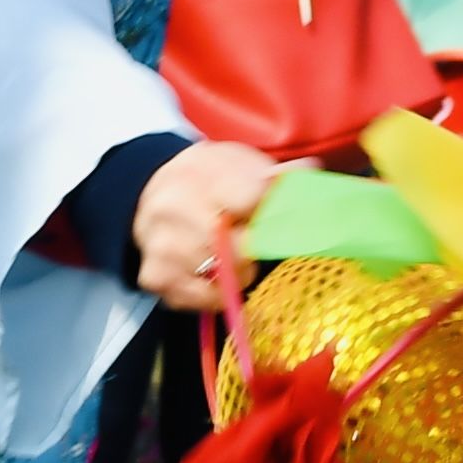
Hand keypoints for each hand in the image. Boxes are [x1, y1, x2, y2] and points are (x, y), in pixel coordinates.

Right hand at [131, 140, 287, 309]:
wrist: (152, 192)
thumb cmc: (209, 180)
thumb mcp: (238, 163)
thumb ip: (276, 172)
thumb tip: (310, 169)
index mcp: (200, 173)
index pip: (252, 199)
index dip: (275, 213)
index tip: (281, 216)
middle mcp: (174, 209)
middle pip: (240, 246)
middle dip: (259, 247)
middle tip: (258, 239)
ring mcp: (163, 246)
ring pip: (227, 276)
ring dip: (242, 271)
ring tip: (233, 253)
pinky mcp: (156, 277)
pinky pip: (205, 300)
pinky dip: (218, 292)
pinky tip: (213, 271)